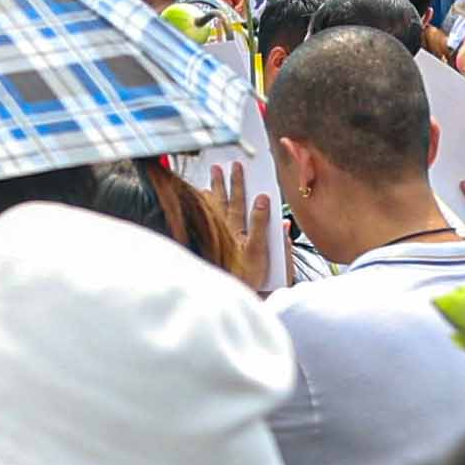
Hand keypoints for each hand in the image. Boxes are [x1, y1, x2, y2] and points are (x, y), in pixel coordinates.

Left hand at [203, 162, 275, 292]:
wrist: (232, 297)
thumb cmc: (248, 278)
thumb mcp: (260, 251)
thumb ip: (262, 224)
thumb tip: (264, 200)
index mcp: (237, 232)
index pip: (238, 201)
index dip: (238, 183)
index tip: (238, 167)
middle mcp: (224, 233)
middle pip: (223, 203)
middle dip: (222, 184)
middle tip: (218, 167)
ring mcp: (216, 241)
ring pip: (212, 213)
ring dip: (210, 197)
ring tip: (206, 183)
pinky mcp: (211, 249)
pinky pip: (204, 224)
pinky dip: (203, 214)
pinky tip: (201, 209)